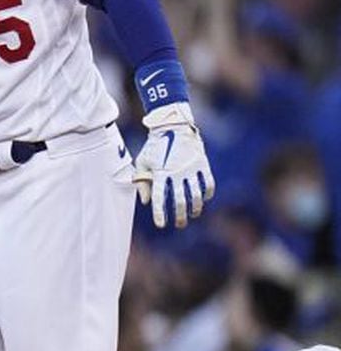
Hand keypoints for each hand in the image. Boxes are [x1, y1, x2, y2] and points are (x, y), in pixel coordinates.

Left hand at [133, 102, 215, 228]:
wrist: (172, 125)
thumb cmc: (154, 146)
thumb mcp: (142, 161)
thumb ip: (142, 181)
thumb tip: (147, 202)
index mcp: (160, 173)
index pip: (160, 198)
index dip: (160, 213)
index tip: (161, 224)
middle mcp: (176, 172)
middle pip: (180, 200)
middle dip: (179, 216)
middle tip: (179, 224)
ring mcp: (191, 168)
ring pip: (196, 195)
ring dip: (195, 208)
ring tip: (192, 214)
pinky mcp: (202, 163)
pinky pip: (208, 183)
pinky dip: (207, 193)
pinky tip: (204, 199)